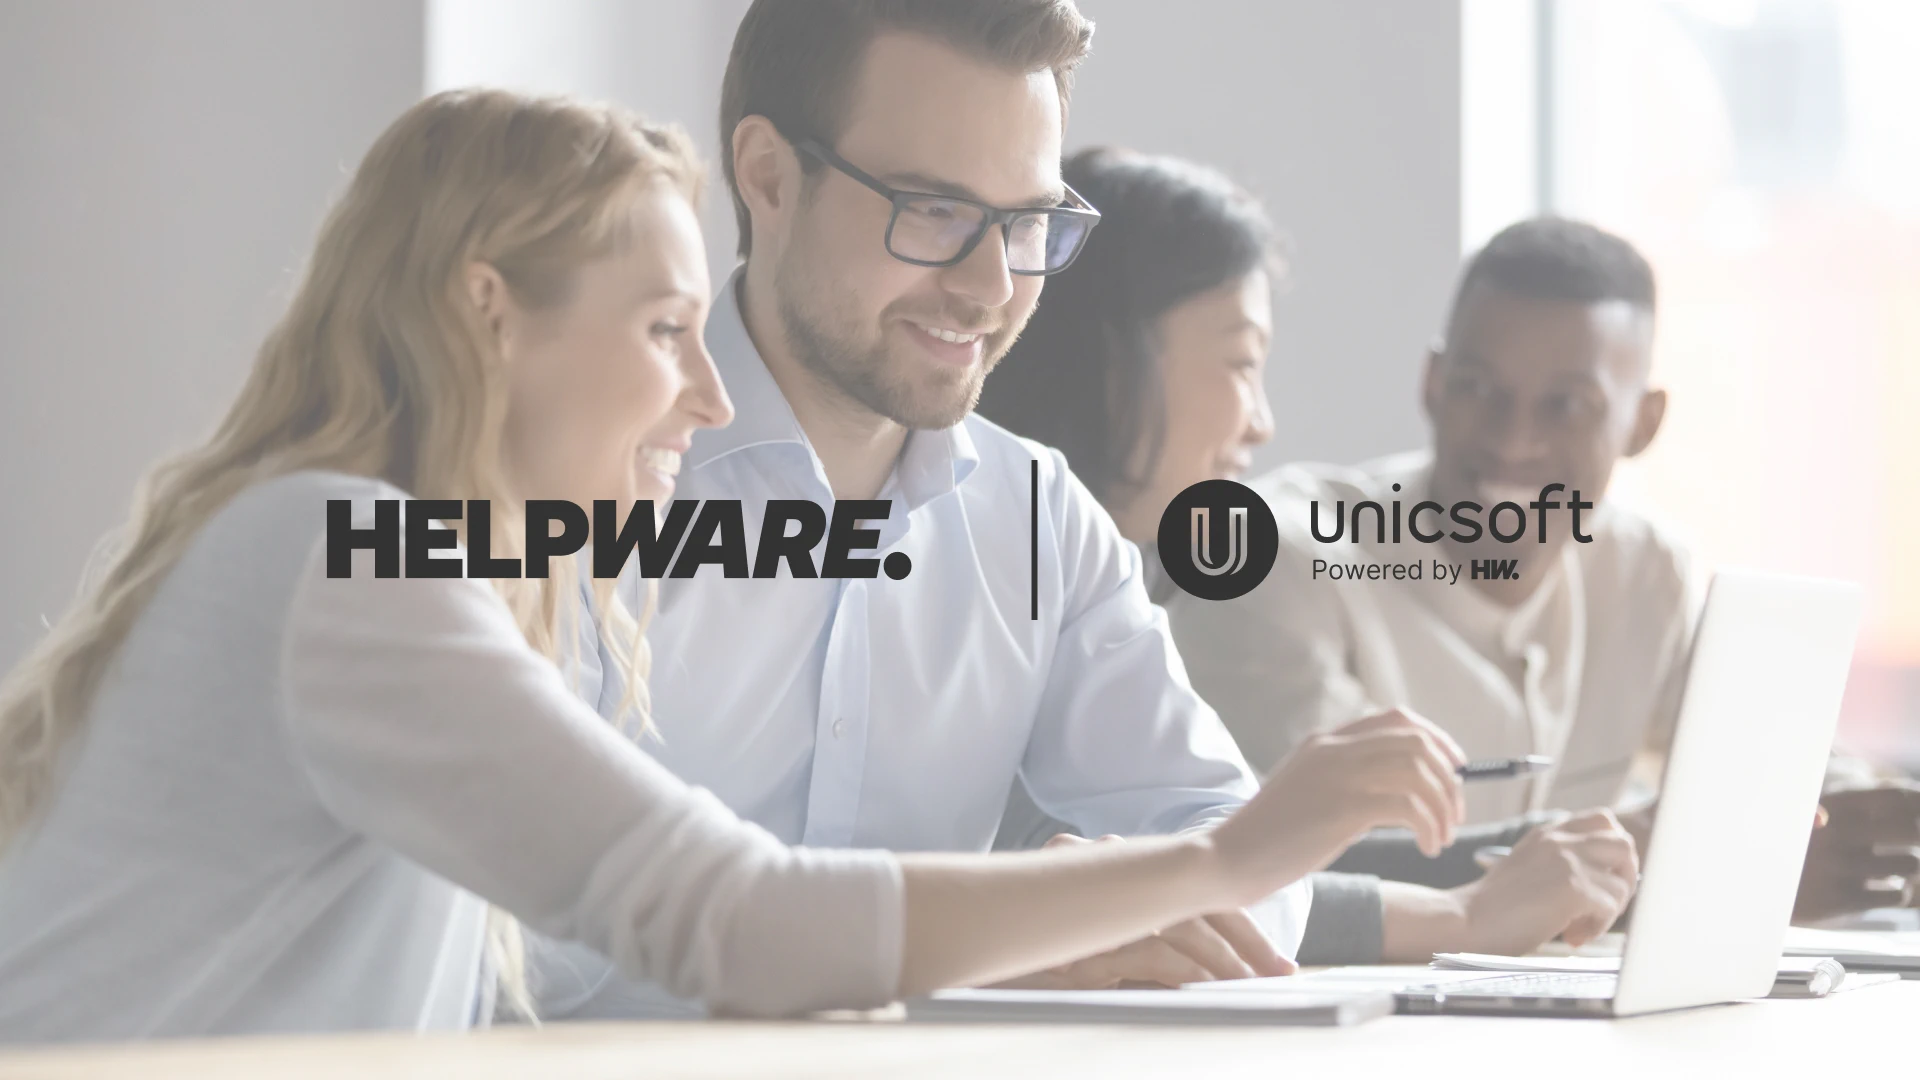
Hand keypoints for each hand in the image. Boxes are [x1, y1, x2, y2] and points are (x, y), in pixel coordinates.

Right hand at [992, 834, 1295, 988]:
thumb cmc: (1023, 968)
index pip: (1185, 888)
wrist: (958, 963)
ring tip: (1261, 986)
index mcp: (1110, 876)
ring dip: (1229, 958)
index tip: (1266, 958)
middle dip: (1246, 937)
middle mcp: (1107, 876)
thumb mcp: (1090, 959)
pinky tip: (1219, 988)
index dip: (1231, 921)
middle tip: (1282, 973)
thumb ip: (1133, 955)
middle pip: (1196, 896)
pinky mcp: (1089, 939)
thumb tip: (1189, 974)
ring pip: (1185, 920)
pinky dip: (1194, 968)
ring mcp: (1096, 903)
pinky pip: (1157, 947)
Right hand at [1211, 710, 1467, 901]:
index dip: (1436, 739)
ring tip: (1441, 838)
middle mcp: (1333, 749)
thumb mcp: (1307, 794)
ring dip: (1443, 805)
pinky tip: (1427, 848)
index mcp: (1324, 742)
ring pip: (1419, 770)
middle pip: (1416, 742)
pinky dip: (1429, 827)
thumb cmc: (1268, 839)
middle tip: (1454, 815)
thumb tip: (1402, 792)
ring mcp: (1337, 775)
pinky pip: (1408, 806)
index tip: (1454, 770)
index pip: (1396, 719)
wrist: (1228, 859)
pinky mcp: (1343, 807)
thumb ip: (1344, 782)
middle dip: (1448, 779)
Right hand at [1455, 809, 1639, 951]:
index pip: (1603, 821)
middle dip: (1624, 878)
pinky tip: (1572, 936)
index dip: (1612, 852)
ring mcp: (1568, 861)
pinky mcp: (1574, 888)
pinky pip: (1612, 906)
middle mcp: (1560, 840)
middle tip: (1602, 904)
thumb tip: (1605, 882)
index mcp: (1547, 833)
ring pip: (1623, 880)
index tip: (1598, 880)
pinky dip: (1598, 927)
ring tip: (1581, 926)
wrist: (1465, 921)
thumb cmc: (1493, 908)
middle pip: (1623, 843)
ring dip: (1611, 908)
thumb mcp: (1528, 869)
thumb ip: (1560, 863)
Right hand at [1795, 782, 1919, 920]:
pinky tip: (1883, 886)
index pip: (1899, 797)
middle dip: (1917, 833)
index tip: (1916, 811)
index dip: (1917, 802)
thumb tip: (1912, 796)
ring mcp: (1841, 867)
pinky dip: (1897, 890)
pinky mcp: (1843, 900)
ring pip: (1911, 863)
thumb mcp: (1815, 809)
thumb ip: (1856, 801)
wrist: (1752, 880)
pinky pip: (1897, 894)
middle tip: (1912, 838)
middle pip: (1915, 829)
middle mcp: (1839, 833)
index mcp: (1832, 804)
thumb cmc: (1793, 841)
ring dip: (1907, 863)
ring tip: (1891, 864)